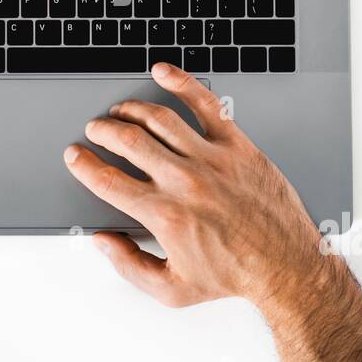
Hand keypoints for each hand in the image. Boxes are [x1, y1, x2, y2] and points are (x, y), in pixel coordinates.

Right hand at [62, 61, 322, 307]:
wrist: (285, 264)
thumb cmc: (234, 274)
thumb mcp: (172, 289)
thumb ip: (129, 265)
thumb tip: (103, 241)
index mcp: (165, 215)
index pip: (109, 181)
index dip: (84, 165)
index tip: (75, 156)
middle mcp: (184, 181)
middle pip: (128, 141)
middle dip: (102, 131)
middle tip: (95, 130)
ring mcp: (211, 158)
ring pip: (159, 118)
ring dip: (131, 109)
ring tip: (121, 110)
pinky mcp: (237, 145)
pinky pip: (205, 104)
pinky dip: (181, 82)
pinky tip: (165, 73)